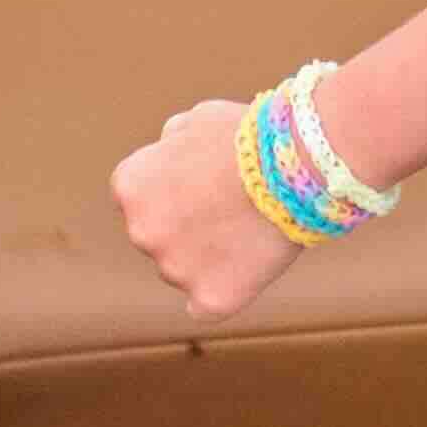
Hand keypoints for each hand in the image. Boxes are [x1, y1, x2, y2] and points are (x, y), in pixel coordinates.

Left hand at [111, 95, 293, 323]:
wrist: (296, 165)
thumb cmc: (250, 135)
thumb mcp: (198, 120)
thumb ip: (172, 142)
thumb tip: (165, 152)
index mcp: (130, 186)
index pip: (140, 198)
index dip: (175, 190)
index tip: (205, 185)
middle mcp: (141, 232)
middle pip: (157, 237)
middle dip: (185, 225)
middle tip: (229, 208)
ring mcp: (173, 270)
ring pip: (181, 271)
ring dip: (206, 257)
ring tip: (249, 229)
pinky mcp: (210, 299)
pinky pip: (206, 306)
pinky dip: (223, 292)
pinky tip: (245, 270)